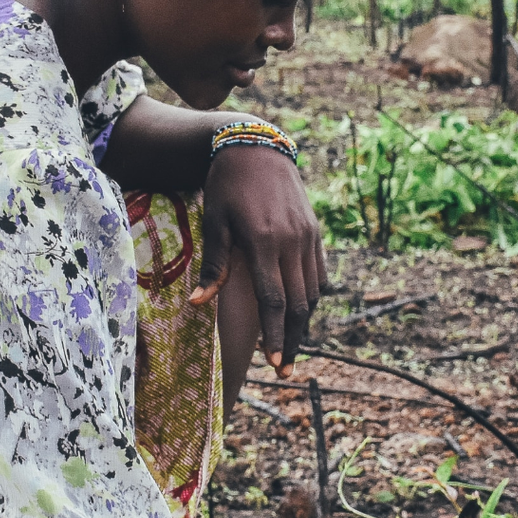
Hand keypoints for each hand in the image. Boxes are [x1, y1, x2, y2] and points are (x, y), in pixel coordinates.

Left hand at [191, 142, 324, 371]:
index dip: (274, 335)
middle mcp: (293, 242)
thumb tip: (198, 303)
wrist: (256, 148)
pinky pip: (319, 274)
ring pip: (313, 292)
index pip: (274, 301)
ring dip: (304, 324)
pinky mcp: (315, 232)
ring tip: (291, 348)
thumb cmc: (226, 186)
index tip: (272, 363)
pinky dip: (313, 297)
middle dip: (291, 340)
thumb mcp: (214, 222)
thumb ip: (214, 265)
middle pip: (299, 304)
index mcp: (265, 242)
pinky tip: (301, 313)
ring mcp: (308, 237)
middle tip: (284, 370)